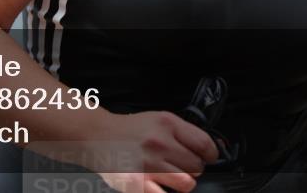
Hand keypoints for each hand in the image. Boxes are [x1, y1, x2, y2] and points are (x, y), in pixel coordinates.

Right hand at [91, 111, 219, 192]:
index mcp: (166, 124)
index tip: (207, 158)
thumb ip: (182, 133)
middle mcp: (159, 142)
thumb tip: (210, 151)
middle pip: (197, 167)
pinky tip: (158, 185)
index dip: (210, 154)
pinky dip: (164, 191)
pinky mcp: (137, 183)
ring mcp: (148, 164)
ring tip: (168, 176)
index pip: (205, 145)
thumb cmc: (129, 130)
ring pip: (187, 184)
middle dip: (191, 168)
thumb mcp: (157, 120)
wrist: (95, 135)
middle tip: (177, 165)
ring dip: (181, 183)